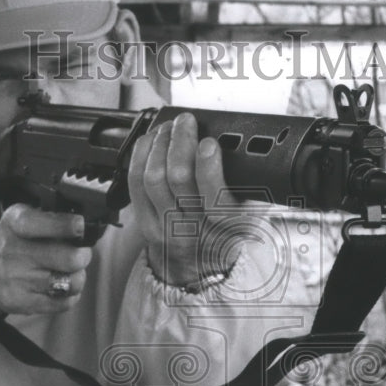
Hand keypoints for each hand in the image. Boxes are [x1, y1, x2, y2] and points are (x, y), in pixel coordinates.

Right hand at [0, 204, 90, 332]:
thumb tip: (85, 225)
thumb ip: (49, 219)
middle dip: (83, 256)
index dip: (68, 225)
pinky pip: (64, 303)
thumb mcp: (18, 222)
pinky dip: (70, 296)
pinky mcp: (22, 303)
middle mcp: (14, 251)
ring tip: (70, 272)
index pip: (46, 223)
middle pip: (70, 258)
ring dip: (78, 277)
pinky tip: (61, 288)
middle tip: (82, 254)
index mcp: (15, 223)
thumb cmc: (8, 247)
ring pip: (71, 282)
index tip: (80, 226)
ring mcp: (17, 280)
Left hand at [127, 113, 252, 287]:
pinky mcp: (145, 223)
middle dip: (180, 141)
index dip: (208, 165)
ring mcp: (165, 228)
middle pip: (177, 178)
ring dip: (160, 144)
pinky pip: (135, 183)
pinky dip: (141, 155)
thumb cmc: (227, 229)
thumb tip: (241, 143)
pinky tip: (151, 141)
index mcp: (226, 225)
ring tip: (169, 128)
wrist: (201, 263)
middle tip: (186, 122)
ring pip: (153, 178)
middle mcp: (194, 229)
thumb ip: (249, 183)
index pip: (214, 197)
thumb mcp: (250, 210)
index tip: (210, 143)